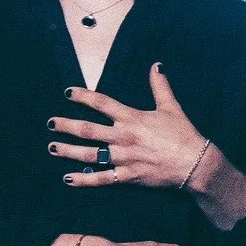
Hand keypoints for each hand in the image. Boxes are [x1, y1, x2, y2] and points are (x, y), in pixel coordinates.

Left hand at [47, 64, 207, 189]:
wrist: (196, 164)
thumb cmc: (184, 134)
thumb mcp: (171, 107)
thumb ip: (160, 86)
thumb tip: (156, 66)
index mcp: (132, 118)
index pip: (102, 103)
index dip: (83, 97)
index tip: (67, 92)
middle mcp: (124, 137)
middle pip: (89, 130)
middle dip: (67, 126)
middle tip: (50, 124)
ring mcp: (124, 158)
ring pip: (90, 154)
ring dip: (69, 151)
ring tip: (52, 148)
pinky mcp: (128, 176)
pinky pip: (102, 179)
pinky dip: (84, 180)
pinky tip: (68, 179)